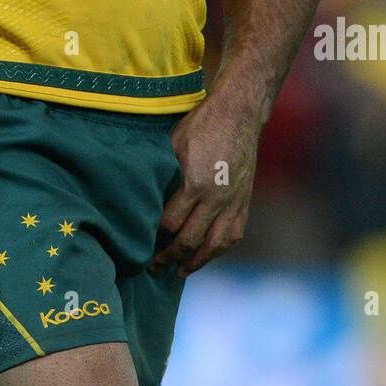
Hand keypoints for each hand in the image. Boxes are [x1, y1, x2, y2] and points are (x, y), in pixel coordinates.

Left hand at [151, 92, 261, 276]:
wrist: (238, 113)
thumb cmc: (200, 125)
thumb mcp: (172, 145)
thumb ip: (162, 175)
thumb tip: (143, 198)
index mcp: (194, 184)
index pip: (169, 224)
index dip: (154, 238)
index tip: (140, 244)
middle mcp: (216, 199)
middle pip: (189, 241)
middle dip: (168, 258)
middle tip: (152, 267)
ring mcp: (233, 202)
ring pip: (214, 245)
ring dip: (195, 262)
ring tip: (179, 272)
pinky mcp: (244, 201)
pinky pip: (233, 235)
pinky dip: (219, 250)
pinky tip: (206, 255)